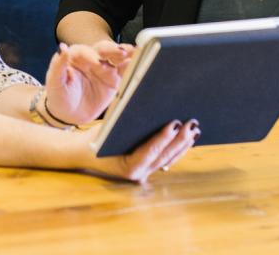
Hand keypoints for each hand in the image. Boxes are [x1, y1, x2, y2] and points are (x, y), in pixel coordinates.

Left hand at [44, 40, 133, 124]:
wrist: (70, 115)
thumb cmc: (59, 97)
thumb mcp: (54, 83)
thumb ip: (58, 65)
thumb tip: (62, 47)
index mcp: (75, 57)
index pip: (84, 51)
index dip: (91, 56)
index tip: (97, 63)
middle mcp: (91, 59)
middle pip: (103, 49)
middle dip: (112, 50)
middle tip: (121, 52)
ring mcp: (104, 68)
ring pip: (116, 57)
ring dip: (126, 54)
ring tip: (135, 52)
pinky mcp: (114, 79)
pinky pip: (125, 70)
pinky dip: (133, 65)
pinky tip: (141, 62)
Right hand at [77, 119, 199, 182]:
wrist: (84, 154)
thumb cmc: (95, 138)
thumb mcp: (106, 128)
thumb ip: (125, 121)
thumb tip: (147, 105)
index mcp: (127, 167)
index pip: (150, 152)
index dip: (164, 138)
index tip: (175, 124)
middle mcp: (138, 174)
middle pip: (164, 156)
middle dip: (180, 140)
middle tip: (191, 123)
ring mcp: (145, 173)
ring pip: (169, 159)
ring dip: (183, 145)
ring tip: (194, 129)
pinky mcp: (149, 168)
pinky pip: (167, 159)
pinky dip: (178, 149)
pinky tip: (188, 138)